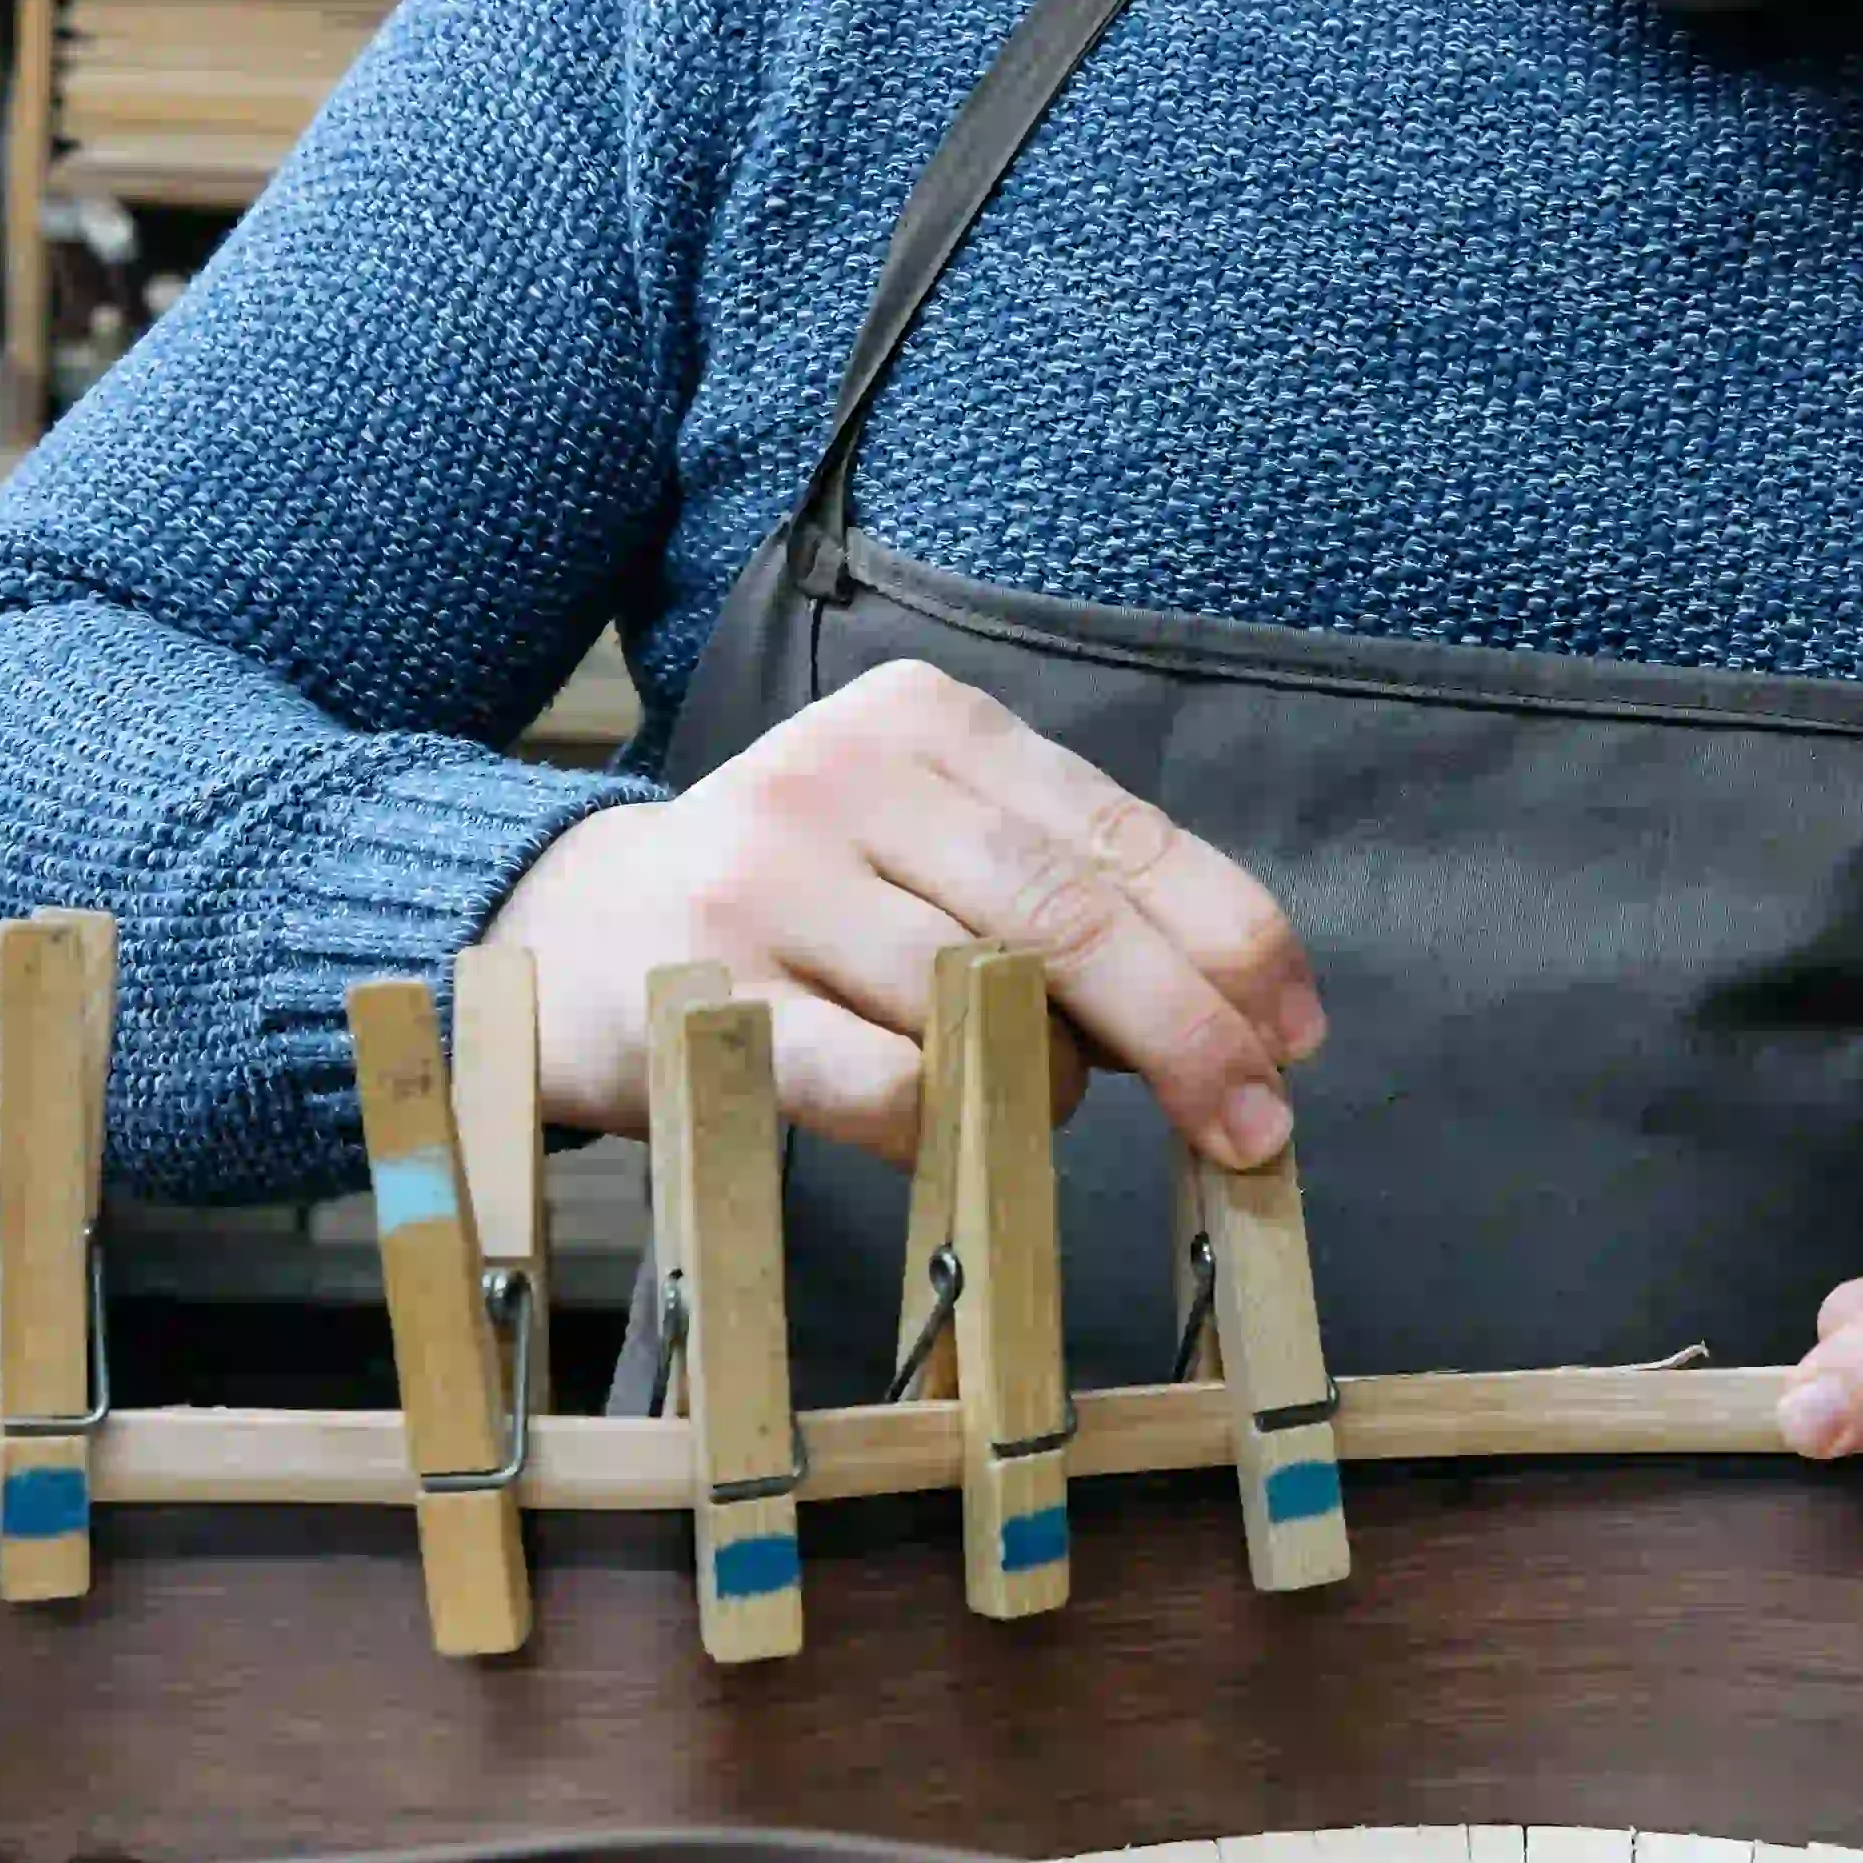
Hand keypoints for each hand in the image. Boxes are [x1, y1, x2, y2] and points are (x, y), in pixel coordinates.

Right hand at [483, 657, 1321, 1171]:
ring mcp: (768, 882)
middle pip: (1070, 914)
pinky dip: (951, 1130)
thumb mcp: (919, 848)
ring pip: (987, 999)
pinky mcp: (714, 992)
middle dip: (1190, 1028)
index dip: (1229, 937)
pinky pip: (889, 1084)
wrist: (566, 933)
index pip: (1119, 832)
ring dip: (1056, 1088)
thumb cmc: (788, 907)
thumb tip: (1240, 1014)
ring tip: (1047, 1112)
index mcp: (925, 723)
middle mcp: (846, 776)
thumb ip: (1055, 896)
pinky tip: (946, 1139)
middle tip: (1255, 1124)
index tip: (1295, 1028)